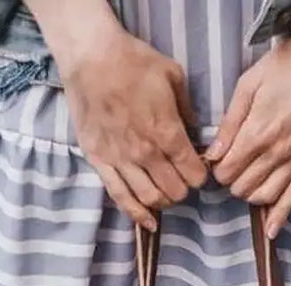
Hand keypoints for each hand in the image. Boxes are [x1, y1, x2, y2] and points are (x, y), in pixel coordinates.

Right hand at [48, 19, 207, 229]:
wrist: (90, 57)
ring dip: (164, 202)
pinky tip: (148, 223)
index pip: (193, 173)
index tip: (198, 169)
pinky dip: (136, 214)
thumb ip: (187, 110)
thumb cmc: (133, 61)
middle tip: (182, 180)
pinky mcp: (99, 161)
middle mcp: (146, 152)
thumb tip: (195, 132)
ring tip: (166, 193)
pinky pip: (120, 197)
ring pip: (150, 199)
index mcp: (167, 132)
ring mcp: (121, 160)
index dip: (200, 175)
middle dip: (183, 189)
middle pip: (175, 191)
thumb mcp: (173, 76)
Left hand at [207, 1, 290, 236]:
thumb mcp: (250, 83)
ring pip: (264, 197)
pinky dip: (280, 217)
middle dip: (231, 181)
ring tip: (247, 179)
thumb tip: (214, 152)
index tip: (217, 159)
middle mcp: (277, 154)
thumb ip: (230, 122)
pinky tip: (271, 232)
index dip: (216, 168)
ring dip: (250, 194)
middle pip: (242, 188)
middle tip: (231, 166)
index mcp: (258, 133)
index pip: (226, 171)